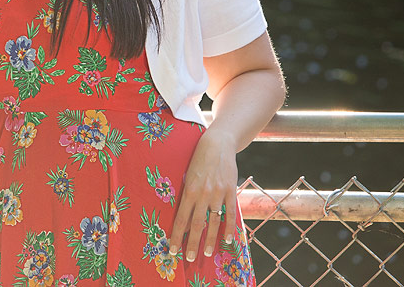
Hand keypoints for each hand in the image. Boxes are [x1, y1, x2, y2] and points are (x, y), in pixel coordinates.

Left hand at [168, 127, 238, 264]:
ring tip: (205, 252)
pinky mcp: (230, 191)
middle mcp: (203, 194)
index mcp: (189, 190)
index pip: (181, 219)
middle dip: (192, 243)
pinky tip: (227, 240)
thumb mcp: (188, 176)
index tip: (172, 249)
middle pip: (196, 224)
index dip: (177, 236)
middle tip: (189, 258)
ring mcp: (218, 193)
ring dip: (209, 239)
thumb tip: (183, 217)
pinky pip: (230, 213)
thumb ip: (187, 195)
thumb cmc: (198, 160)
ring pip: (213, 222)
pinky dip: (229, 228)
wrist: (217, 144)